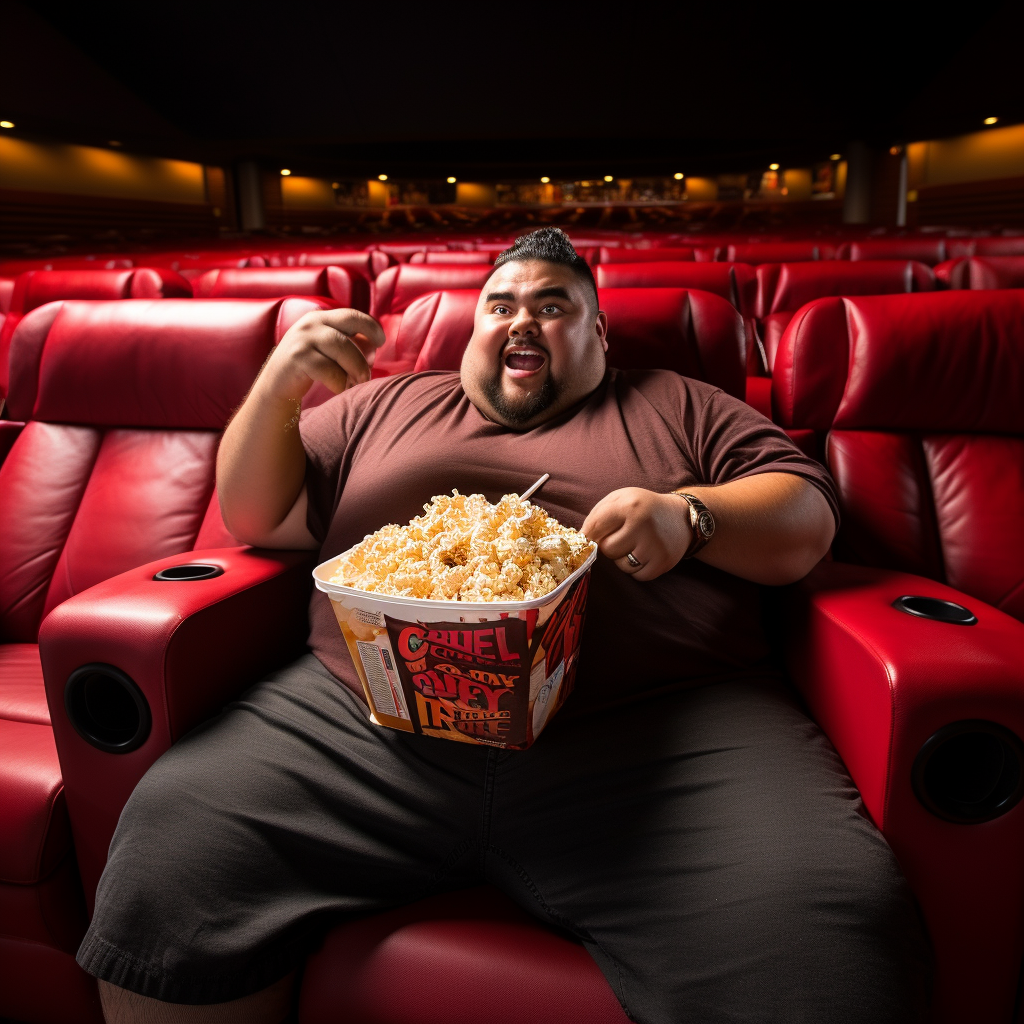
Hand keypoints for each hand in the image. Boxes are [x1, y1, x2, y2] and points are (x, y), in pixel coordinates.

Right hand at [258, 308, 385, 401]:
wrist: (277, 382)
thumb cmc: (311, 366)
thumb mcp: (327, 347)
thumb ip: (348, 341)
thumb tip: (374, 345)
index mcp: (321, 317)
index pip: (352, 315)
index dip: (370, 327)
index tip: (381, 341)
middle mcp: (311, 324)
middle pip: (348, 337)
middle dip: (363, 359)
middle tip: (367, 375)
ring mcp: (302, 339)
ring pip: (342, 351)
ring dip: (355, 370)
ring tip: (356, 384)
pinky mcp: (297, 358)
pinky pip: (329, 370)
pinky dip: (340, 383)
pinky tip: (340, 389)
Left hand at [582, 487, 692, 580]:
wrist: (682, 518)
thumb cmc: (643, 508)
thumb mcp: (621, 499)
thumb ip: (598, 516)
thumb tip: (580, 541)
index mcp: (630, 504)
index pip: (595, 527)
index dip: (590, 535)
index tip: (591, 536)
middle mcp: (643, 524)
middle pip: (607, 549)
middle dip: (609, 546)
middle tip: (622, 537)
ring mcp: (655, 545)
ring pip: (622, 565)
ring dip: (623, 559)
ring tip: (635, 545)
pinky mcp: (663, 562)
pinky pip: (637, 576)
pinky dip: (637, 569)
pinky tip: (645, 554)